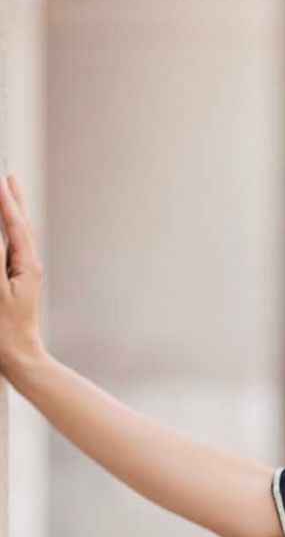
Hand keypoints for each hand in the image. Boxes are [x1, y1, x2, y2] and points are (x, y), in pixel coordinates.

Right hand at [0, 172, 46, 377]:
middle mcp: (29, 267)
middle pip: (21, 226)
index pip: (14, 225)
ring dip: (12, 214)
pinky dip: (7, 234)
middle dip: (13, 201)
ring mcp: (24, 276)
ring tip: (9, 194)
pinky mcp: (17, 285)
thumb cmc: (6, 331)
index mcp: (26, 266)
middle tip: (8, 176)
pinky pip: (11, 251)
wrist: (20, 360)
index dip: (4, 201)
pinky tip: (5, 231)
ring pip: (17, 237)